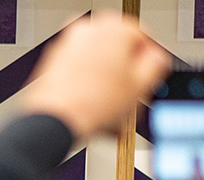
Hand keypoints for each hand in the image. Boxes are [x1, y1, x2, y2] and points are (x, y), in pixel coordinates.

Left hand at [21, 11, 169, 141]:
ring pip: (98, 60)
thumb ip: (155, 64)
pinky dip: (88, 82)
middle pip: (117, 48)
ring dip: (107, 79)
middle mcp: (87, 31)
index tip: (149, 73)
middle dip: (125, 70)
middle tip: (130, 90)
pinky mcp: (52, 61)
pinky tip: (94, 103)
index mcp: (112, 28)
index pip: (142, 36)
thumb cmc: (90, 106)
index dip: (148, 60)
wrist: (54, 121)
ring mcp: (67, 45)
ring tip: (111, 103)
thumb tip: (155, 58)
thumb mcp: (140, 85)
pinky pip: (79, 69)